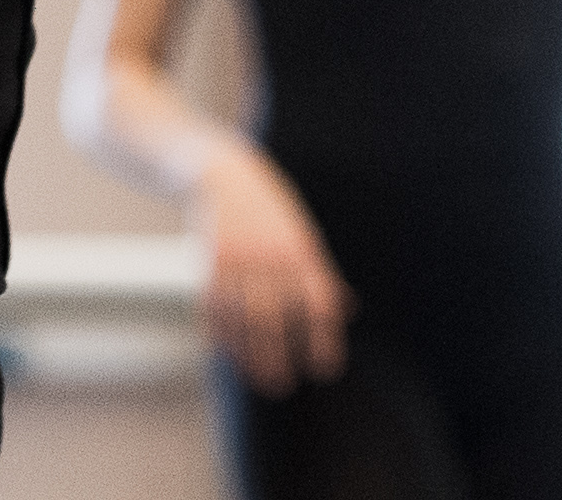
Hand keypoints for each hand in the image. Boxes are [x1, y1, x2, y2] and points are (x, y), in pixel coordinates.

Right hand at [198, 155, 355, 394]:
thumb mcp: (302, 235)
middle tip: (281, 387)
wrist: (225, 174)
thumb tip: (350, 310)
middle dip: (279, 357)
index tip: (326, 370)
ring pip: (244, 318)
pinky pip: (217, 307)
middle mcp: (273, 256)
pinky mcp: (212, 260)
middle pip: (277, 318)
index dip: (325, 339)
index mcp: (303, 251)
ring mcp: (241, 258)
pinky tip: (228, 351)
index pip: (320, 303)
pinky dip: (222, 333)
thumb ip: (321, 274)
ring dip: (249, 355)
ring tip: (257, 378)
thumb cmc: (271, 211)